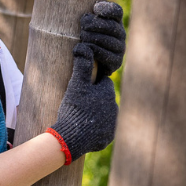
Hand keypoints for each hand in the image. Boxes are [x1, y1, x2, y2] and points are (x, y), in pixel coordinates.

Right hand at [47, 43, 118, 163]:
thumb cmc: (74, 109)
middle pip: (104, 100)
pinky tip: (83, 128)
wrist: (71, 138)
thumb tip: (83, 46)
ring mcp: (112, 126)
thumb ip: (81, 65)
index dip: (91, 84)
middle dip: (94, 99)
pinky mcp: (107, 139)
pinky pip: (102, 130)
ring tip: (80, 116)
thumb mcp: (76, 85)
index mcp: (108, 94)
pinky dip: (94, 129)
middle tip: (78, 103)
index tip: (81, 88)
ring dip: (95, 114)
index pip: (103, 84)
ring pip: (104, 115)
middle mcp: (114, 110)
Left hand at [79, 1, 124, 78]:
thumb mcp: (83, 24)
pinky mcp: (116, 62)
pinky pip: (106, 55)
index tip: (94, 8)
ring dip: (92, 38)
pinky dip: (94, 51)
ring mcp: (120, 48)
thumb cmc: (81, 38)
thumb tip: (80, 3)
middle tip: (82, 27)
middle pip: (111, 25)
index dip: (106, 8)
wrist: (85, 63)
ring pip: (107, 40)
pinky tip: (85, 49)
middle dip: (93, 25)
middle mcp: (120, 34)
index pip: (116, 11)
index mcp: (114, 21)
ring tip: (82, 38)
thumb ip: (85, 15)